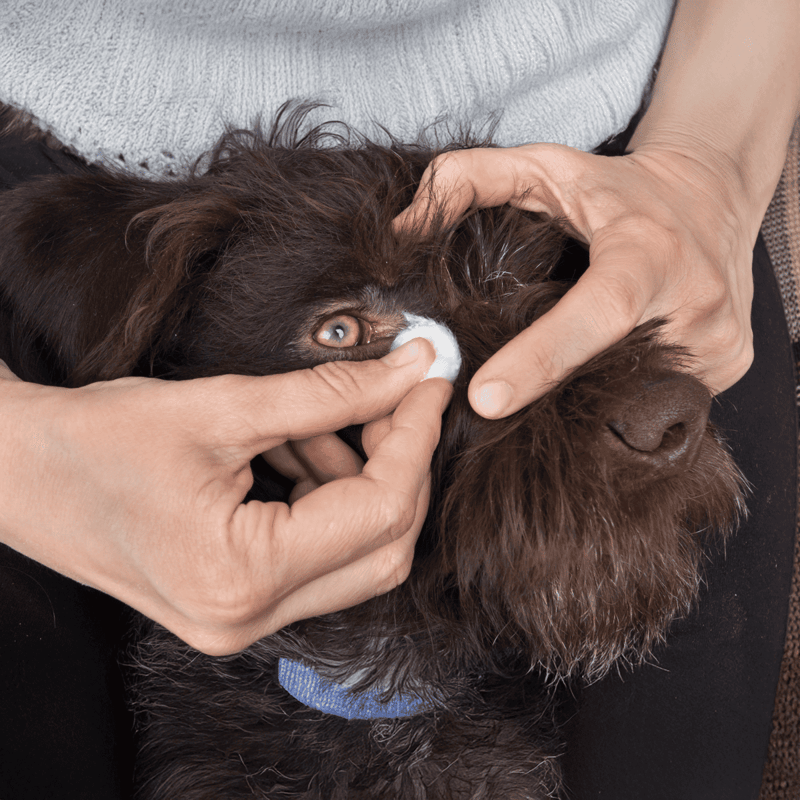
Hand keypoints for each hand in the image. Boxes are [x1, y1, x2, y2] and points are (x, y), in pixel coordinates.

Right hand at [0, 339, 450, 654]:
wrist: (20, 473)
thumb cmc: (97, 439)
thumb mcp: (222, 406)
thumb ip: (330, 392)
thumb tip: (410, 371)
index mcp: (243, 576)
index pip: (380, 511)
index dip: (416, 439)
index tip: (430, 383)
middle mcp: (249, 619)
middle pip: (382, 546)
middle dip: (399, 465)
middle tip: (395, 399)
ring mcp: (243, 620)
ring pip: (357, 555)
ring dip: (360, 480)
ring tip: (326, 420)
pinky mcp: (237, 603)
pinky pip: (318, 556)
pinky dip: (327, 499)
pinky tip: (301, 448)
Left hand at [394, 140, 755, 417]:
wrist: (711, 199)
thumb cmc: (617, 190)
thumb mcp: (544, 167)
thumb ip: (467, 182)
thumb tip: (402, 232)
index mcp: (649, 250)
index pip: (598, 312)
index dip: (543, 357)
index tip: (487, 397)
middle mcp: (696, 300)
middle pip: (608, 372)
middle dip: (550, 393)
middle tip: (500, 396)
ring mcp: (718, 342)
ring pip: (633, 397)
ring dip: (584, 400)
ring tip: (554, 382)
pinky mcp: (728, 365)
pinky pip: (661, 400)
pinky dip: (620, 398)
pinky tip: (602, 378)